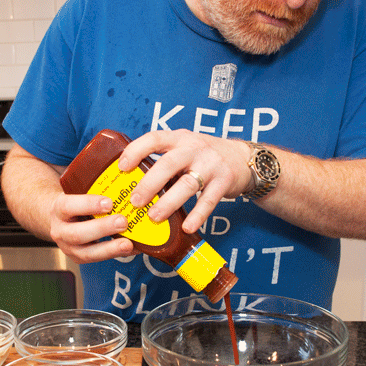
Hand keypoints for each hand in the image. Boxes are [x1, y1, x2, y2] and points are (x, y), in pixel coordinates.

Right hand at [47, 191, 134, 264]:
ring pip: (87, 253)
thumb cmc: (75, 203)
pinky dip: (117, 253)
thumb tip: (122, 179)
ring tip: (128, 243)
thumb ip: (94, 189)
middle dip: (102, 228)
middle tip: (122, 222)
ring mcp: (68, 248)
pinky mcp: (79, 258)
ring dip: (110, 248)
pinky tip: (132, 248)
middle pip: (78, 234)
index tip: (109, 203)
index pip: (68, 206)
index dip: (89, 205)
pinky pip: (99, 259)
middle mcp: (60, 231)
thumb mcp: (76, 192)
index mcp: (59, 209)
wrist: (60, 219)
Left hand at [118, 130, 252, 233]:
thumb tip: (130, 183)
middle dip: (150, 183)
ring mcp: (211, 164)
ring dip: (169, 202)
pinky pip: (209, 200)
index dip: (136, 151)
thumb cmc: (204, 156)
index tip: (122, 167)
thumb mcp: (184, 148)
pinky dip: (197, 215)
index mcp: (179, 139)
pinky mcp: (224, 181)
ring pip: (187, 184)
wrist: (243, 158)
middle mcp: (194, 149)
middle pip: (169, 163)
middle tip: (135, 201)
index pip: (154, 138)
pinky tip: (187, 227)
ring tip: (154, 217)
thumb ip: (163, 160)